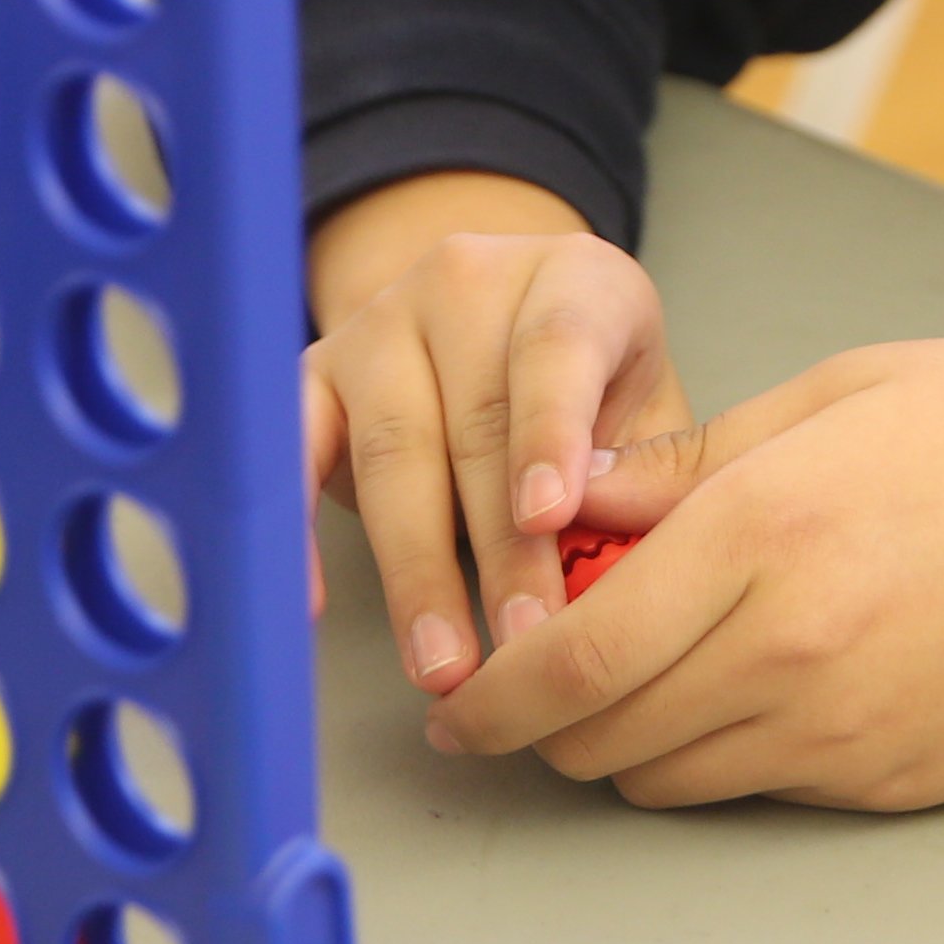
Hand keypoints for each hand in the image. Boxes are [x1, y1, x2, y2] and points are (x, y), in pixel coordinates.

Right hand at [300, 171, 693, 699]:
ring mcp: (380, 324)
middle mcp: (467, 282)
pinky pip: (296, 452)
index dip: (549, 433)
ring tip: (445, 666)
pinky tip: (309, 605)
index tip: (550, 517)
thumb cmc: (593, 388)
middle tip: (523, 649)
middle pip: (476, 423)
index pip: (557, 346)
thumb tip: (628, 568)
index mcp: (571, 278)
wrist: (496, 327)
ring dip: (417, 571)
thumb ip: (648, 477)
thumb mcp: (648, 411)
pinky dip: (298, 531)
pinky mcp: (315, 374)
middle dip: (499, 551)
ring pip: (393, 454)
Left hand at [422, 334, 943, 810]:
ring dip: (625, 743)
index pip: (573, 653)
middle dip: (541, 723)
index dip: (493, 695)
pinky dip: (721, 753)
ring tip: (639, 674)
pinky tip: (748, 683)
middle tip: (524, 685)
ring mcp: (848, 732)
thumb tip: (585, 505)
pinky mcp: (895, 782)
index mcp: (769, 532)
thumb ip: (699, 457)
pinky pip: (760, 788)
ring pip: (670, 779)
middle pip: (602, 738)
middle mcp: (794, 651)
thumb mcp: (854, 389)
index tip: (458, 701)